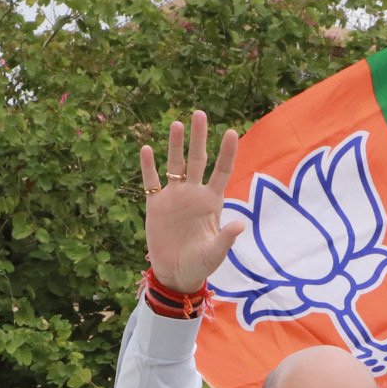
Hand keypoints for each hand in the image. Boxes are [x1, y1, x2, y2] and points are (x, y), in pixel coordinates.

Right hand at [139, 110, 243, 293]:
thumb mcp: (215, 254)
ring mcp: (174, 197)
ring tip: (176, 124)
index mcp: (212, 202)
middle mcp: (194, 194)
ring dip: (175, 145)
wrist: (176, 273)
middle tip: (199, 113)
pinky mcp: (155, 204)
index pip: (222, 171)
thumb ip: (226, 239)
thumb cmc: (201, 264)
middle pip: (197, 159)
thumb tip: (240, 225)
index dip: (226, 152)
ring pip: (174, 164)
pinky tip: (146, 149)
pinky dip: (148, 166)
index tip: (230, 132)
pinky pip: (151, 181)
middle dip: (199, 137)